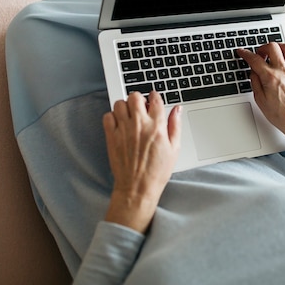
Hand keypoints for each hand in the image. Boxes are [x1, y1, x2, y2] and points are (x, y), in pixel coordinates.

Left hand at [102, 91, 181, 232]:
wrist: (138, 187)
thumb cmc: (157, 171)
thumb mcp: (174, 148)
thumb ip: (175, 125)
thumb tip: (177, 109)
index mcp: (157, 126)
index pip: (155, 99)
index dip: (155, 96)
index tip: (154, 99)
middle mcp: (139, 125)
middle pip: (135, 96)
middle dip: (139, 99)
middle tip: (141, 107)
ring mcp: (124, 130)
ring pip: (120, 103)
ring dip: (125, 106)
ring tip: (130, 115)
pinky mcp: (111, 137)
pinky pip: (107, 116)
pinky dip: (112, 116)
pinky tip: (119, 124)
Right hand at [238, 43, 284, 156]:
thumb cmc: (281, 115)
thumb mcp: (260, 100)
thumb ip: (255, 82)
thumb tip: (253, 71)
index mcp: (271, 78)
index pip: (254, 59)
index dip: (245, 54)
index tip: (241, 52)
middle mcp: (283, 71)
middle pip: (272, 47)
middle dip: (262, 48)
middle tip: (259, 54)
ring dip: (278, 47)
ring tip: (273, 53)